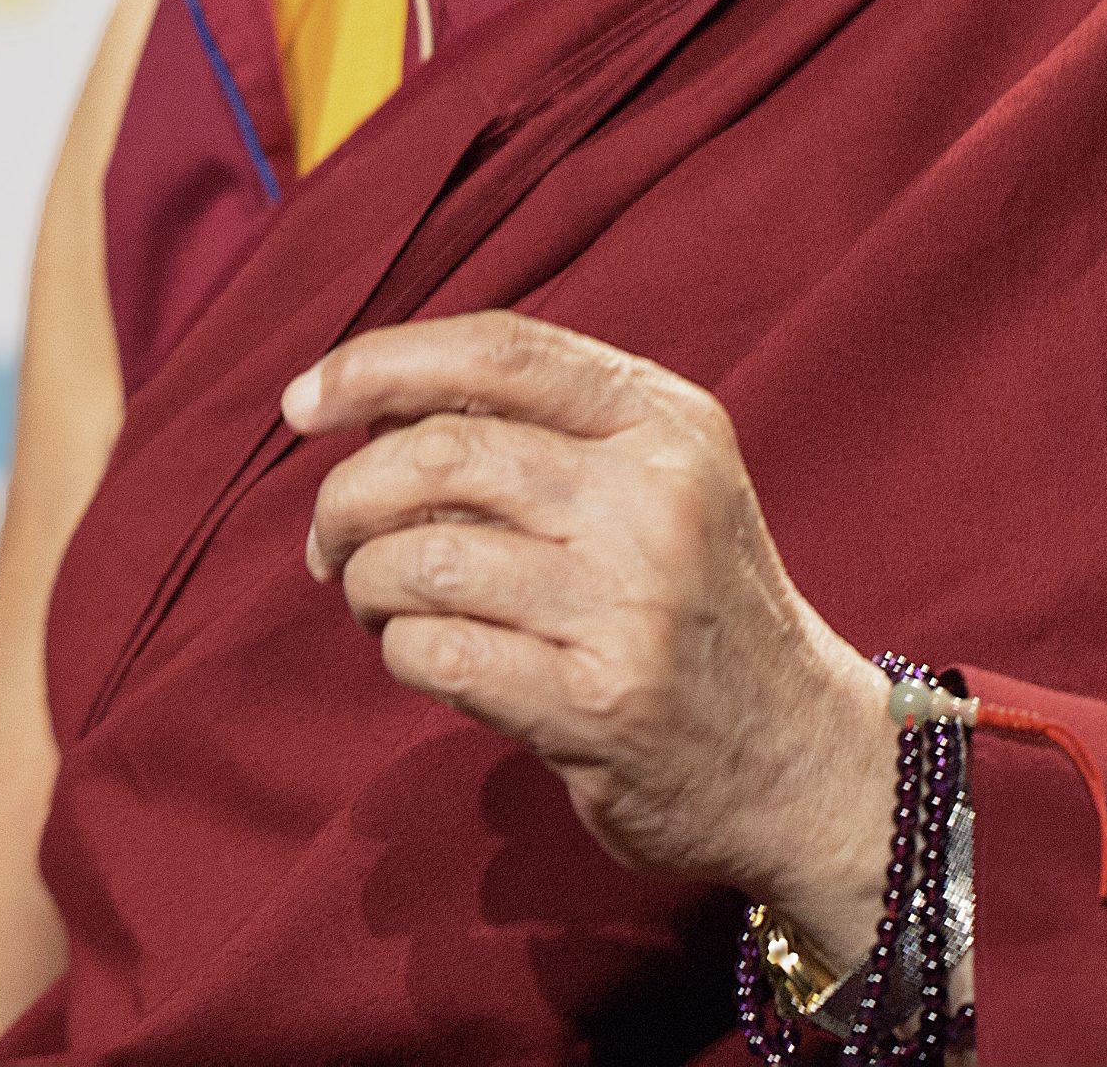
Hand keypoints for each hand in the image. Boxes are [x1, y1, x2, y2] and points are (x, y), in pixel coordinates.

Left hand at [283, 311, 897, 967]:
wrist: (803, 758)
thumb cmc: (696, 602)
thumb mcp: (661, 479)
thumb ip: (546, 428)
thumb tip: (373, 403)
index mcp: (665, 421)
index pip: (502, 350)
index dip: (382, 362)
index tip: (303, 401)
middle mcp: (654, 497)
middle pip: (444, 451)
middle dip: (347, 492)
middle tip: (326, 538)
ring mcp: (630, 603)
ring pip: (424, 557)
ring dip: (365, 582)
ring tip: (375, 602)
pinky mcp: (598, 705)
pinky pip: (438, 654)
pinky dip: (398, 651)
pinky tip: (420, 655)